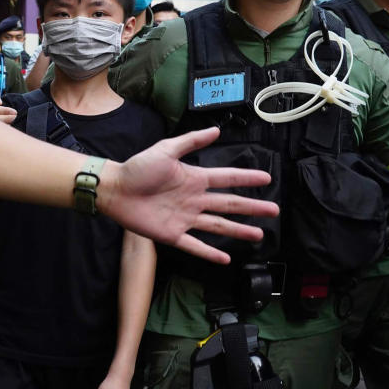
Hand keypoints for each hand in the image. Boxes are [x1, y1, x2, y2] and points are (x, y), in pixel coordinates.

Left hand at [98, 127, 278, 264]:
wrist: (114, 189)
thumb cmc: (137, 168)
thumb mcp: (166, 150)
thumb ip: (191, 141)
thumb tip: (216, 130)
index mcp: (194, 178)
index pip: (227, 178)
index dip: (247, 178)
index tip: (267, 178)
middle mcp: (194, 199)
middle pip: (229, 204)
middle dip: (252, 207)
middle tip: (274, 210)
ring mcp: (185, 218)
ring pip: (218, 226)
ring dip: (238, 230)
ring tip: (259, 234)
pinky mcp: (172, 234)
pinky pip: (195, 245)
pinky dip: (210, 253)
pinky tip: (227, 258)